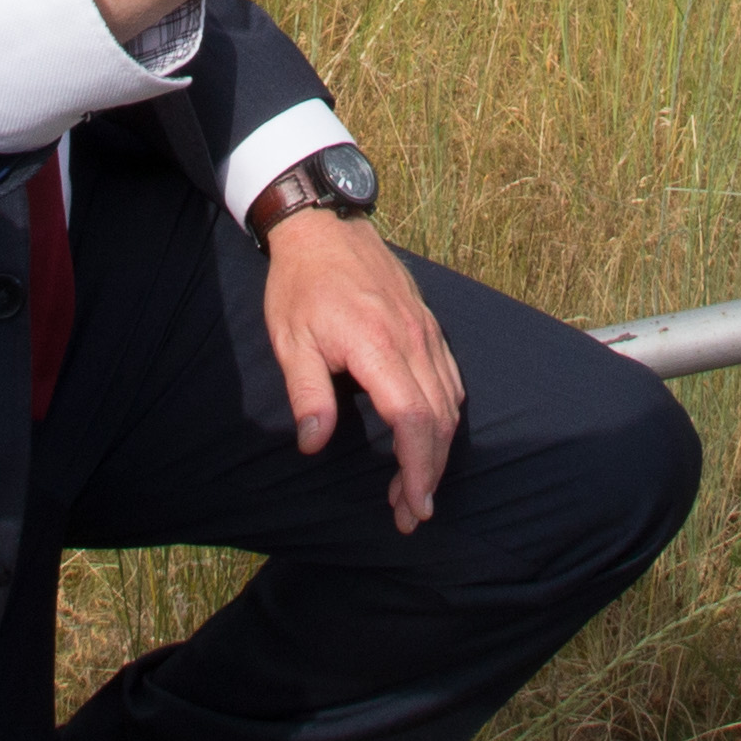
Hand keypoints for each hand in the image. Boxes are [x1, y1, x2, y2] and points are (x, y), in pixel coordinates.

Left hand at [257, 209, 459, 531]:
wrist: (325, 227)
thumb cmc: (301, 285)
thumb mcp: (291, 339)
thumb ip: (307, 393)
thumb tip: (313, 443)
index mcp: (378, 345)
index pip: (412, 418)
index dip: (417, 467)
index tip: (414, 504)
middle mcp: (413, 340)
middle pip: (438, 420)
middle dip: (430, 473)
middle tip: (411, 513)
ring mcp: (426, 332)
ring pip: (450, 403)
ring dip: (438, 450)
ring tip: (415, 487)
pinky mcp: (429, 326)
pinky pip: (450, 380)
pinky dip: (445, 417)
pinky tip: (429, 437)